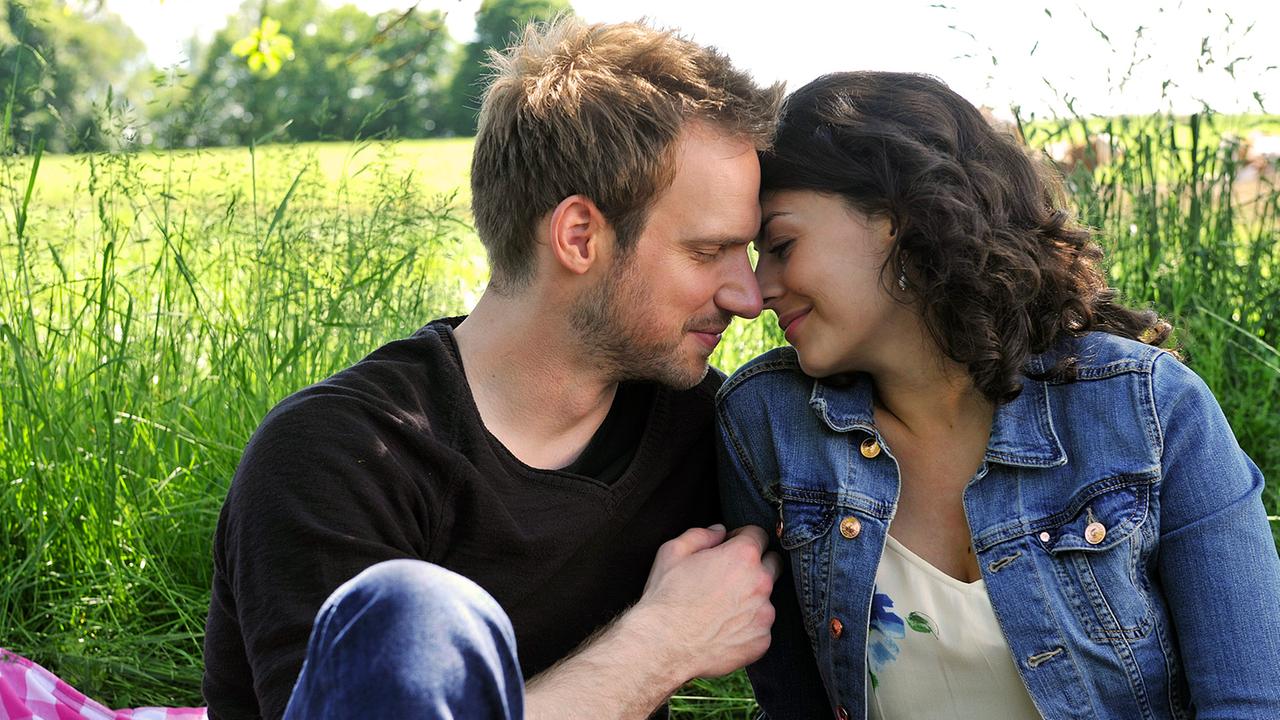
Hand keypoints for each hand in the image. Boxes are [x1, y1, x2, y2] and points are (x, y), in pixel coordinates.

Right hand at [632, 524, 780, 678]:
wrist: (664, 646)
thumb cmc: (666, 597)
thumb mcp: (673, 551)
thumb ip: (701, 534)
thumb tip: (720, 531)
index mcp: (743, 556)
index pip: (759, 535)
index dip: (742, 537)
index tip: (730, 546)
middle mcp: (761, 583)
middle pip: (773, 564)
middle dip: (757, 564)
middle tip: (731, 575)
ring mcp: (764, 614)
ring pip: (766, 599)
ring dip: (751, 598)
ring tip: (721, 609)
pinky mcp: (762, 641)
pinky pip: (760, 627)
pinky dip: (746, 627)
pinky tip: (722, 630)